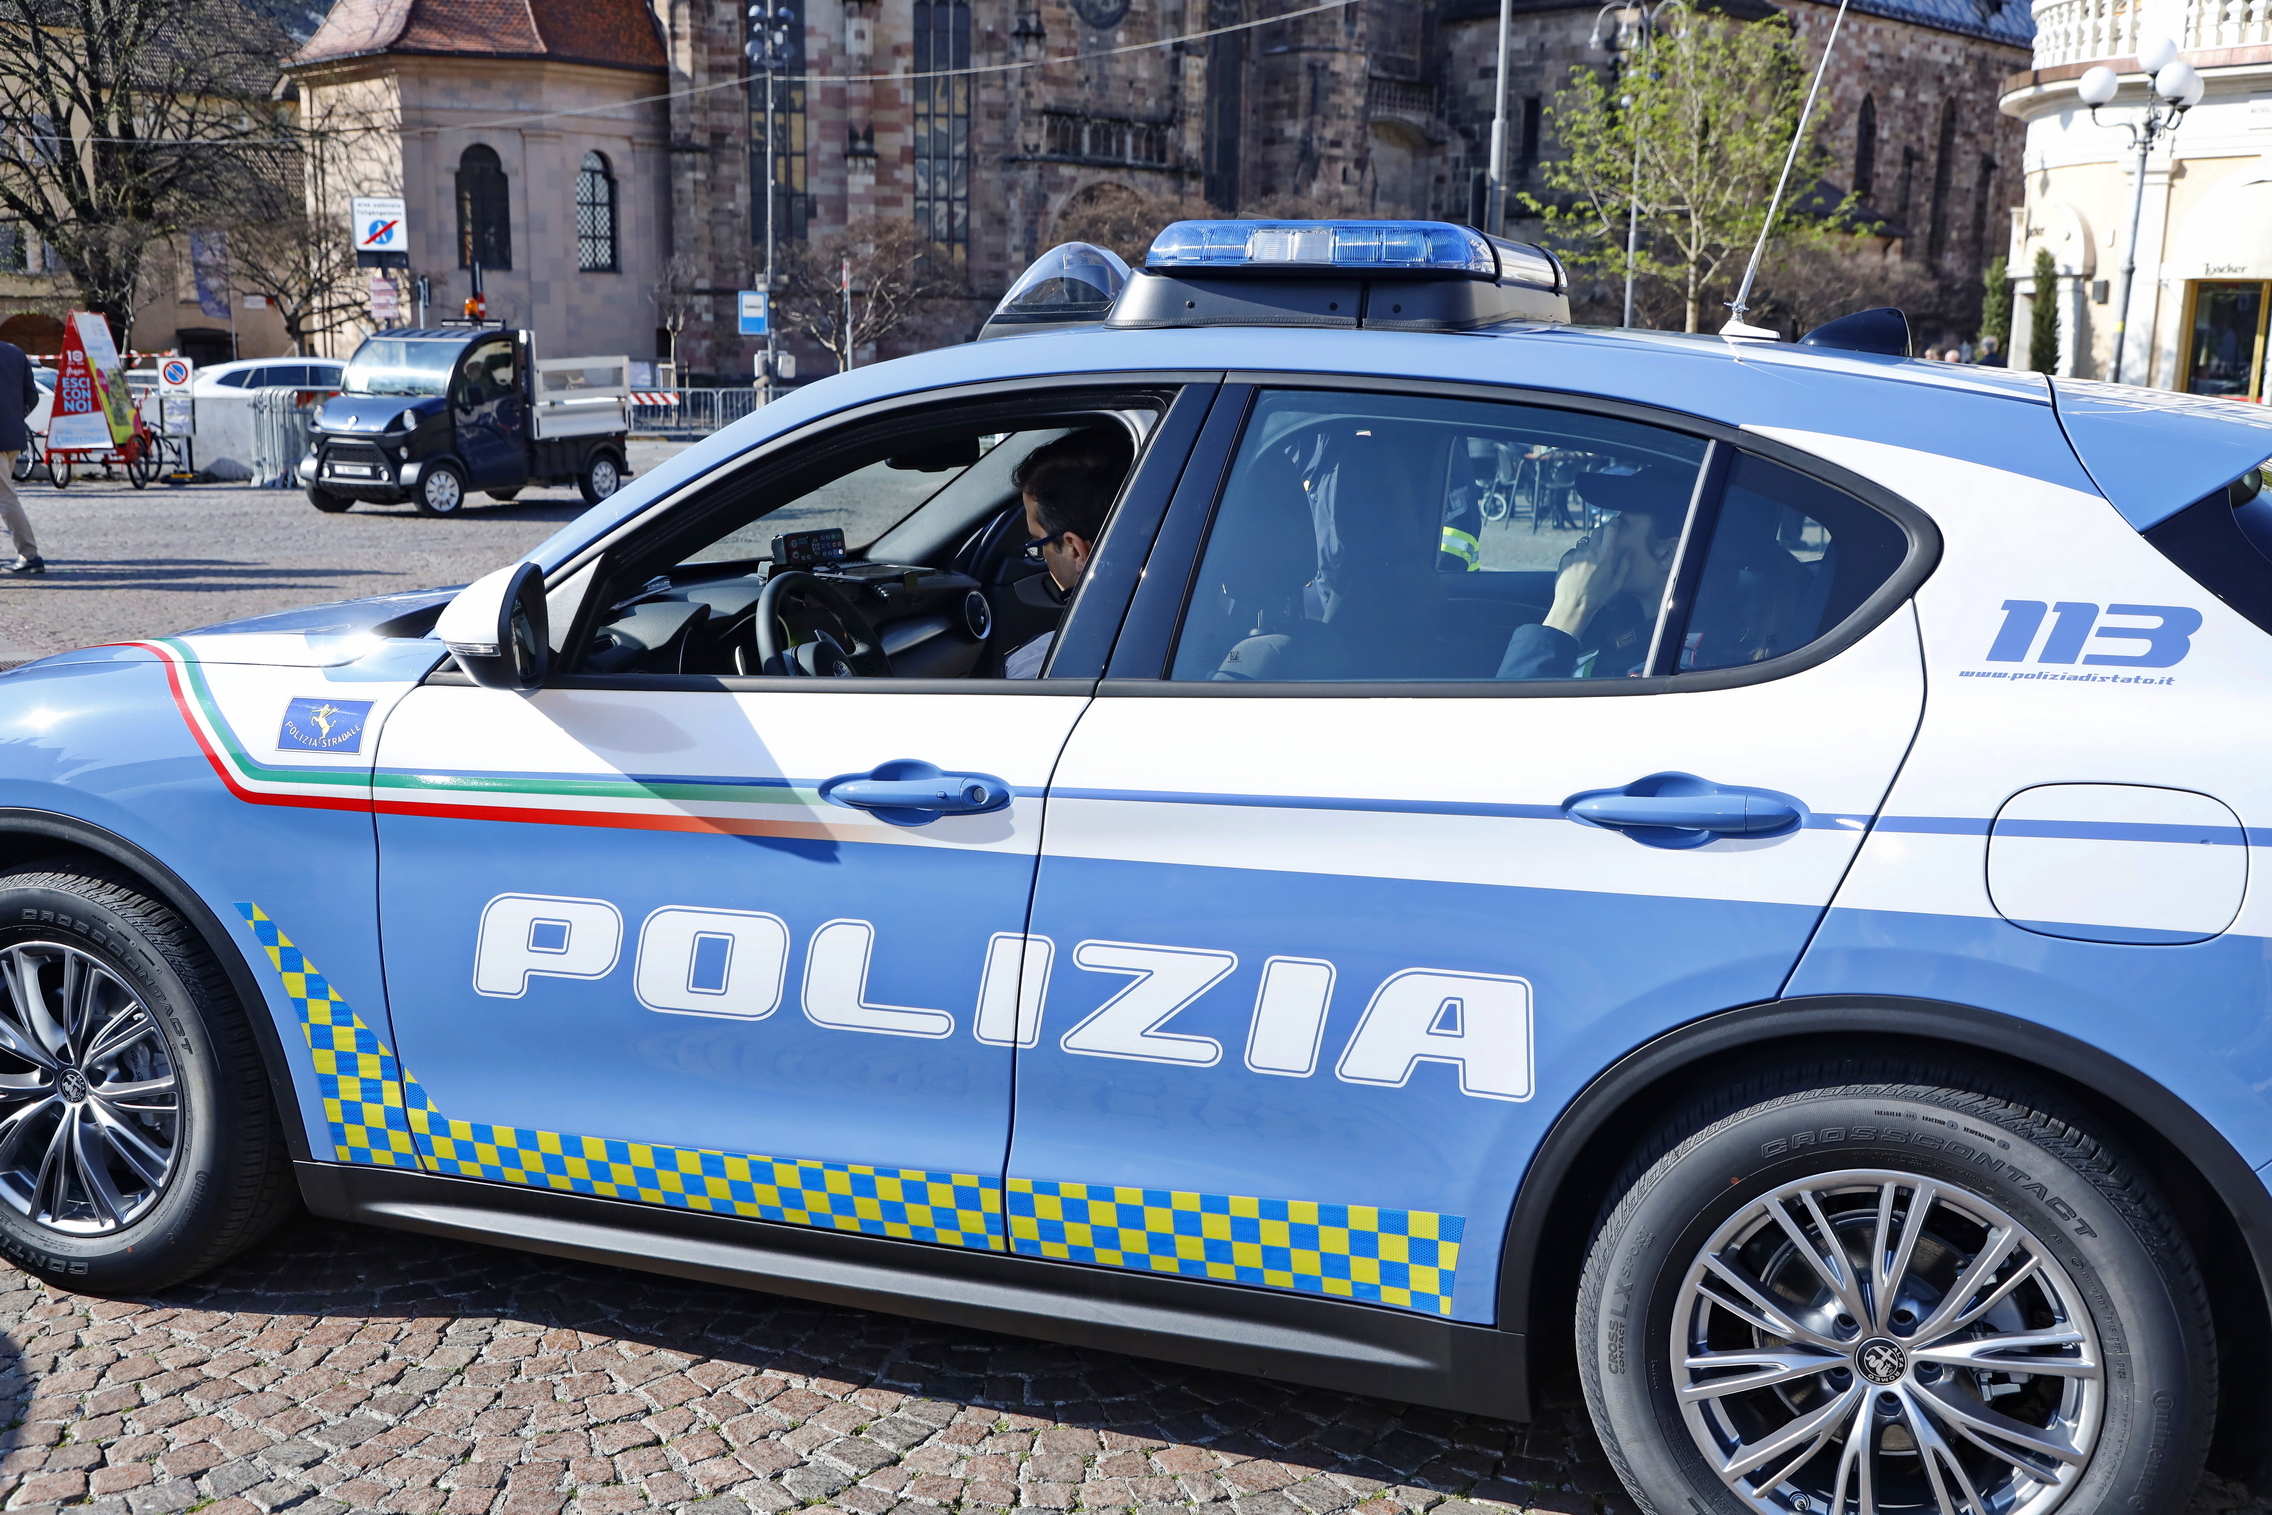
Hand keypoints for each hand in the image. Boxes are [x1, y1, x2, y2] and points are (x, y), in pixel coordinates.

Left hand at [1543, 514, 1642, 637]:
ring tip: (1588, 563)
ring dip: (1587, 548)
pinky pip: (1573, 552)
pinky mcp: (1565, 559)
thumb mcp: (1616, 584)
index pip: (1610, 529)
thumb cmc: (1597, 597)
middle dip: (1601, 535)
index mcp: (1605, 556)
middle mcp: (1590, 552)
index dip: (1613, 524)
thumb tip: (1628, 552)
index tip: (1614, 524)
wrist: (1573, 606)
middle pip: (1596, 531)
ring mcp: (1576, 554)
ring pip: (1584, 542)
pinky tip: (1578, 570)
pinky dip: (1576, 556)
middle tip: (1602, 546)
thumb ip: (1624, 566)